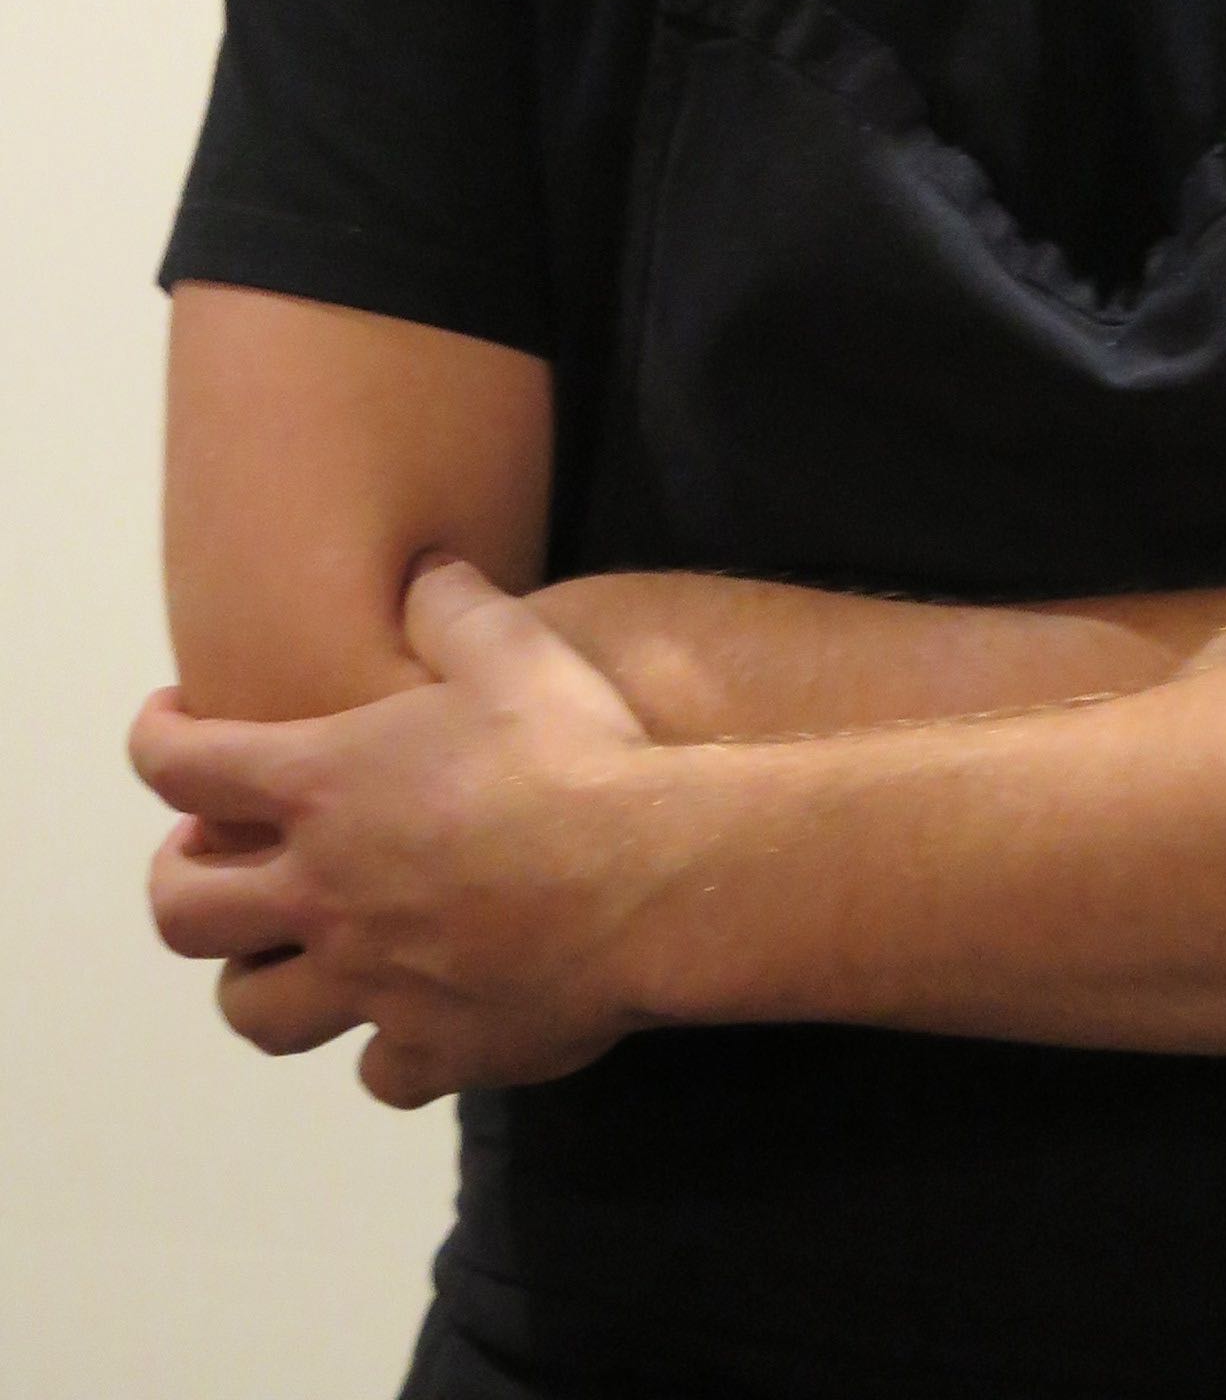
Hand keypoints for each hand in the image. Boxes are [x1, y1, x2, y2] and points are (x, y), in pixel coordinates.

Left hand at [132, 558, 664, 1108]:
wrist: (652, 879)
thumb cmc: (573, 752)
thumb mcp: (512, 645)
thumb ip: (450, 605)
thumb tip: (424, 572)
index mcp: (323, 788)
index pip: (180, 766)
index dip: (156, 739)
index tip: (169, 725)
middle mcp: (323, 893)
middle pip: (180, 912)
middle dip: (178, 880)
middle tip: (212, 855)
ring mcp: (370, 983)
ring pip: (255, 1012)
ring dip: (256, 979)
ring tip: (287, 951)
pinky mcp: (433, 1047)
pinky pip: (380, 1070)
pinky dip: (386, 1046)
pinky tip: (415, 1013)